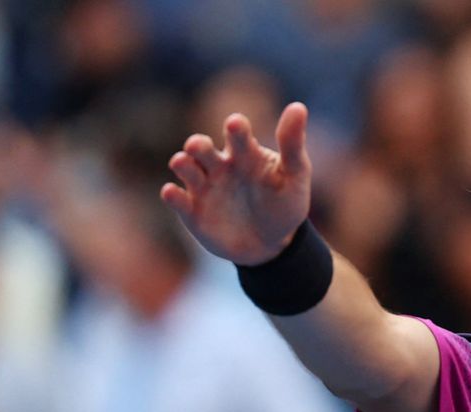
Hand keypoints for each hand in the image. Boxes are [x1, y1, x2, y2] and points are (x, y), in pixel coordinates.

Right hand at [160, 102, 311, 265]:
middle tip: (198, 146)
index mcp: (245, 152)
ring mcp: (204, 187)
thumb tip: (298, 107)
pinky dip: (172, 195)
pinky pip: (177, 200)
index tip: (235, 125)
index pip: (237, 134)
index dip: (235, 128)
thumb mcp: (295, 177)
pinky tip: (172, 192)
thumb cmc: (284, 204)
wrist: (272, 243)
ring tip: (183, 162)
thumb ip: (292, 144)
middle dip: (198, 145)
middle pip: (202, 147)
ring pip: (185, 167)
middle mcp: (219, 165)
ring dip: (182, 163)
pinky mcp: (192, 211)